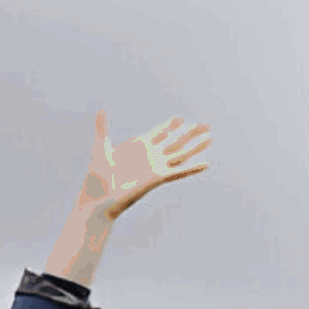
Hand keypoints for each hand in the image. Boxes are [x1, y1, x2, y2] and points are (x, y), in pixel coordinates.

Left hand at [73, 110, 210, 220]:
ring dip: (196, 146)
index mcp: (138, 147)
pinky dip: (192, 168)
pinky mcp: (157, 178)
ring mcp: (155, 167)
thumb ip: (102, 128)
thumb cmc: (97, 177)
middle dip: (189, 132)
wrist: (98, 197)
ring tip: (211, 137)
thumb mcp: (101, 148)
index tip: (179, 118)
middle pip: (174, 140)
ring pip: (181, 154)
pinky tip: (206, 164)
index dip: (168, 126)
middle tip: (205, 124)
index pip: (158, 133)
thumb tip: (100, 111)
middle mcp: (150, 156)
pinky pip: (179, 172)